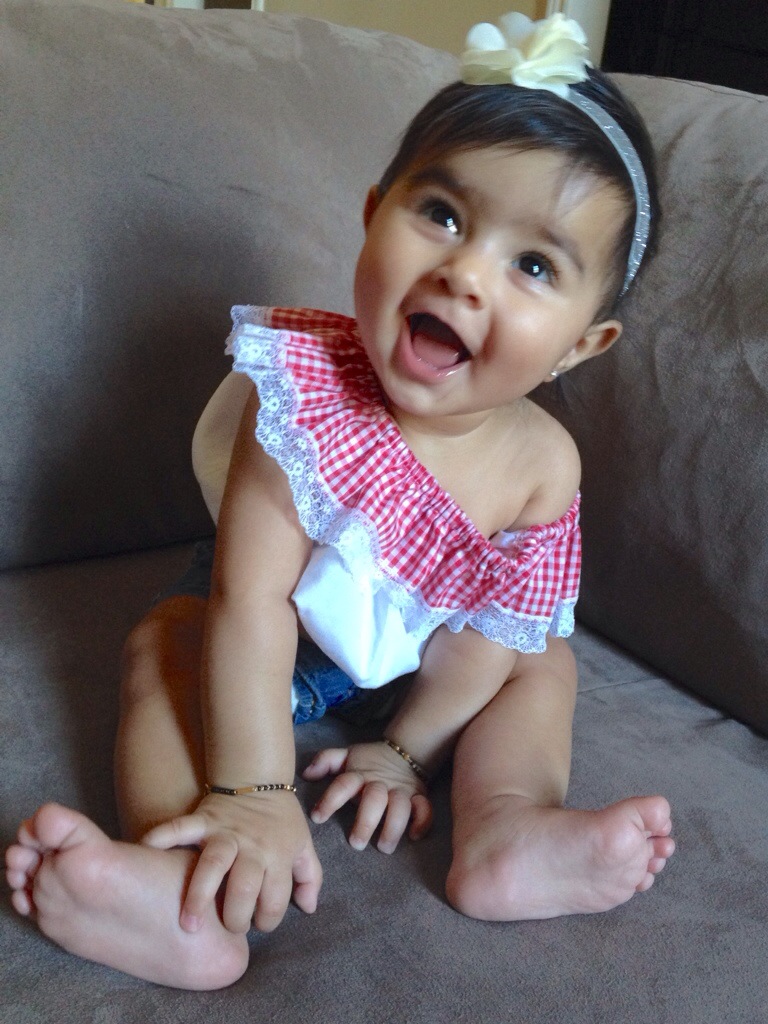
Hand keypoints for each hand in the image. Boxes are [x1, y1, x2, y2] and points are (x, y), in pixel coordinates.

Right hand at [142, 791, 321, 934]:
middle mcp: (253, 846)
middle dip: (235, 917)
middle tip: (226, 928)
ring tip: (188, 924)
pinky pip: (182, 828)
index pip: (275, 899)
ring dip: (200, 896)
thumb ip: (310, 877)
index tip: (258, 922)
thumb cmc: (281, 818)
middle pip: (245, 887)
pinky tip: (147, 851)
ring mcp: (226, 833)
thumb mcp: (304, 844)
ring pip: (214, 865)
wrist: (259, 775)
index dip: (268, 920)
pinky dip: (163, 837)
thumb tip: (308, 908)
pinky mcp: (204, 819)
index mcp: (278, 855)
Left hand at [303, 742, 432, 853]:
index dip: (330, 800)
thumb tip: (306, 774)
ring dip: (393, 827)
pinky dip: (422, 822)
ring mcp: (401, 790)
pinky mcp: (419, 796)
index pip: (344, 784)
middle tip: (355, 844)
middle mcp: (380, 783)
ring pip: (401, 807)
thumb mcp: (346, 756)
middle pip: (375, 799)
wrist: (402, 752)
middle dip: (366, 822)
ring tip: (383, 847)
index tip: (317, 818)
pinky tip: (413, 836)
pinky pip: (425, 809)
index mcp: (360, 774)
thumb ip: (326, 761)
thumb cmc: (368, 762)